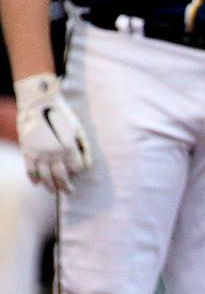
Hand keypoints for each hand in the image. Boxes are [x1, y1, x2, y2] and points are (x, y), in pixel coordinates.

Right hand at [13, 73, 91, 191]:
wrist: (38, 102)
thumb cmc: (62, 115)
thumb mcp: (79, 130)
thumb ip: (85, 149)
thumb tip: (87, 167)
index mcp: (69, 147)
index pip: (76, 169)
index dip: (77, 172)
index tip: (76, 172)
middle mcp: (54, 152)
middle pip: (61, 177)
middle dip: (66, 186)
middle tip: (69, 191)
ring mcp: (39, 152)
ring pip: (45, 176)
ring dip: (50, 186)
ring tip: (53, 191)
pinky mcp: (27, 150)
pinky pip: (30, 169)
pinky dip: (33, 178)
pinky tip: (37, 183)